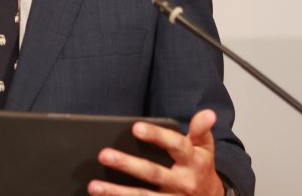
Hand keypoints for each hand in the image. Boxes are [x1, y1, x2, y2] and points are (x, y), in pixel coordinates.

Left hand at [88, 109, 223, 195]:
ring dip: (117, 193)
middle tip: (104, 155)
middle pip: (153, 173)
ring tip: (93, 186)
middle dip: (128, 165)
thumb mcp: (205, 148)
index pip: (175, 146)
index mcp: (192, 161)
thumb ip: (201, 130)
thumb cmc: (201, 168)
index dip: (157, 136)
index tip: (135, 128)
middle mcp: (183, 182)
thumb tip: (208, 113)